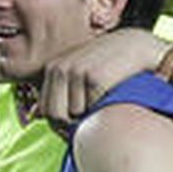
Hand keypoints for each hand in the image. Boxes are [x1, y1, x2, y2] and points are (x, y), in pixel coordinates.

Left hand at [36, 28, 168, 123]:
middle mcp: (59, 68)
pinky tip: (113, 95)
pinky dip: (103, 110)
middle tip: (93, 117)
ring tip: (105, 100)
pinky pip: (91, 110)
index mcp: (53, 68)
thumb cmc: (109, 65)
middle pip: (54, 116)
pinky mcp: (93, 77)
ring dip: (89, 116)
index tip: (81, 121)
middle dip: (71, 124)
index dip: (61, 124)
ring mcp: (75, 72)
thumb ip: (59, 92)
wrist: (138, 46)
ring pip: (73, 115)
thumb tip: (34, 116)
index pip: (45, 111)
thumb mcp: (79, 73)